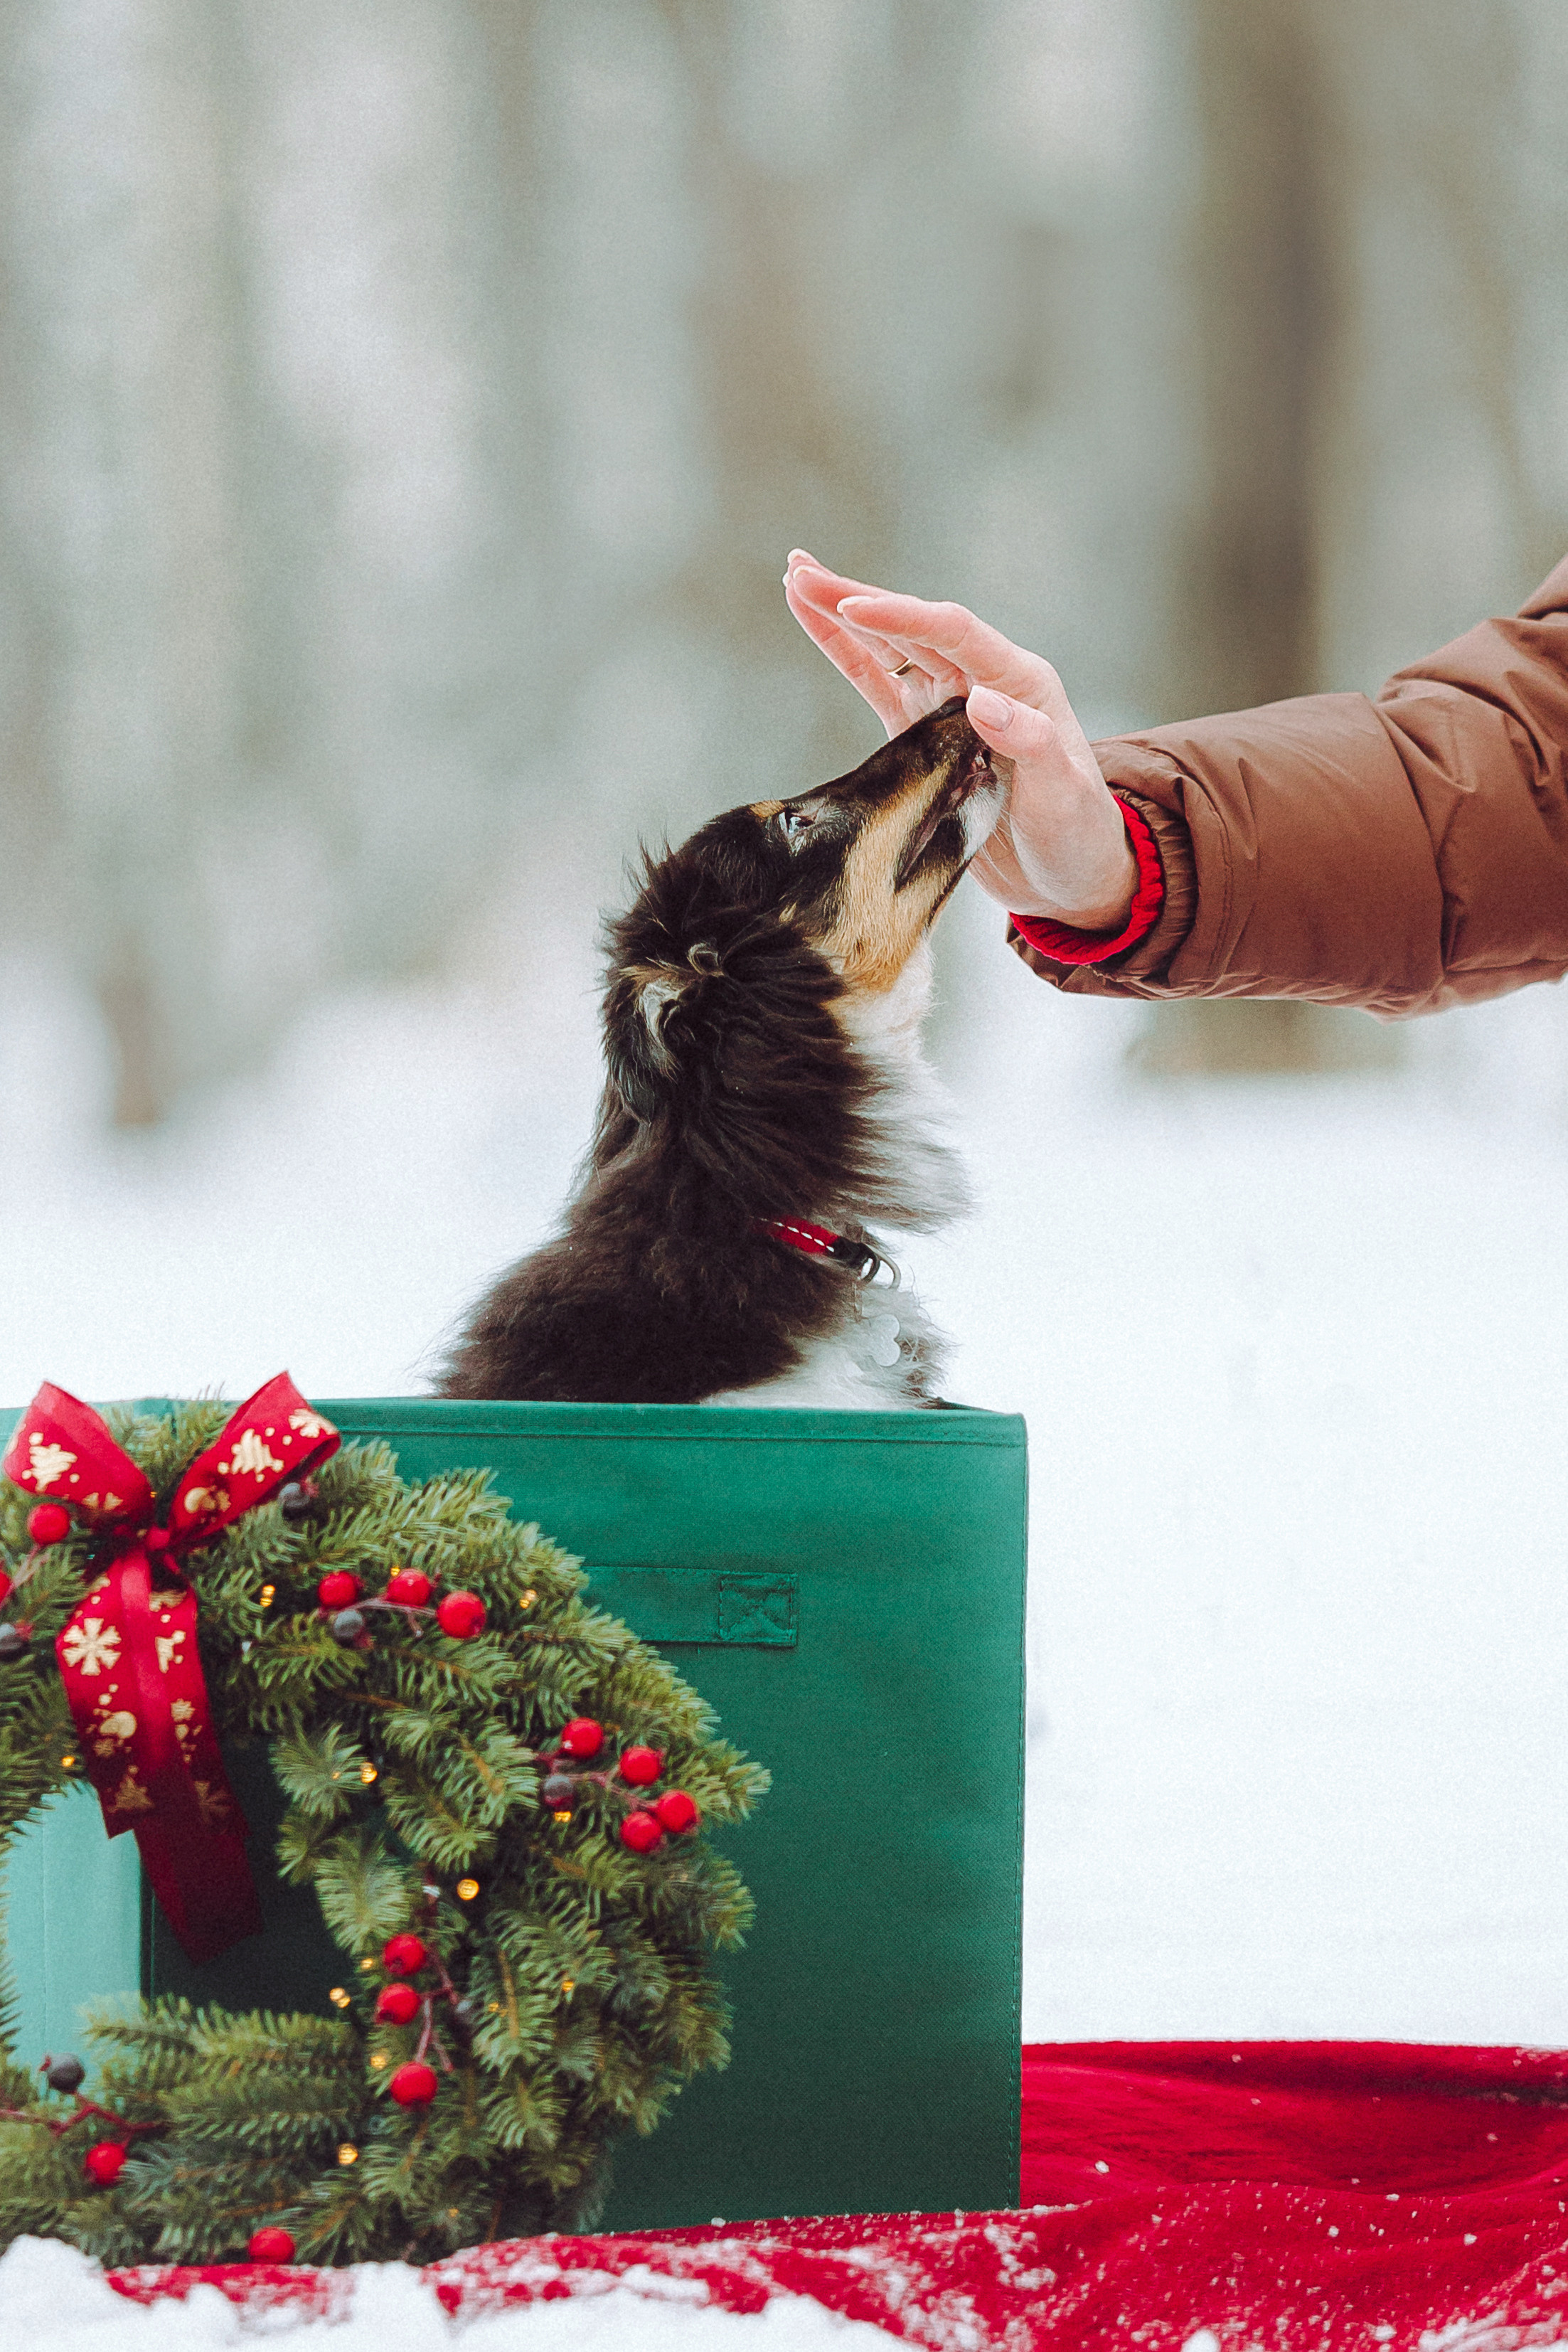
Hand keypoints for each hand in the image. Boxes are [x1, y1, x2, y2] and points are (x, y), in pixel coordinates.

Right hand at [784, 551, 1136, 928]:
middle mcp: (981, 681)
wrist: (1067, 876)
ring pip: (887, 647)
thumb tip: (982, 699)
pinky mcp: (922, 734)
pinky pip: (877, 685)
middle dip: (854, 597)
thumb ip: (1031, 745)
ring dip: (842, 613)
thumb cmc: (1076, 834)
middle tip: (801, 570)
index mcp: (1019, 683)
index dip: (901, 617)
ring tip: (796, 578)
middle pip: (911, 627)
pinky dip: (846, 654)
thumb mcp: (1063, 795)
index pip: (954, 633)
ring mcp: (947, 705)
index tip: (852, 605)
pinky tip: (815, 624)